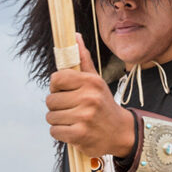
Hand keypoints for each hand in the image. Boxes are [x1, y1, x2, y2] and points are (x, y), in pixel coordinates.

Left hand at [46, 34, 135, 157]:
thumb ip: (83, 59)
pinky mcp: (79, 135)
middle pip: (50, 100)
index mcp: (91, 82)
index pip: (56, 79)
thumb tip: (75, 36)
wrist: (121, 132)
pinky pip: (54, 131)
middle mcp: (88, 98)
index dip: (56, 87)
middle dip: (57, 106)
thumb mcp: (96, 81)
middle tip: (72, 109)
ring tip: (74, 120)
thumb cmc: (103, 104)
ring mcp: (84, 117)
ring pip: (51, 117)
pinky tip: (74, 131)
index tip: (65, 92)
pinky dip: (61, 133)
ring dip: (59, 120)